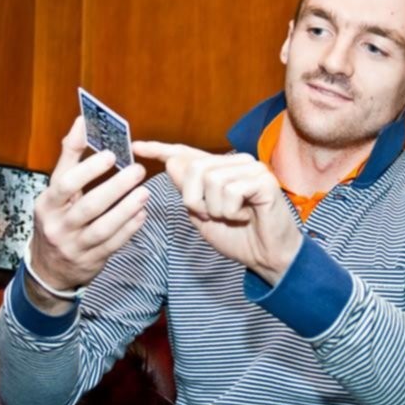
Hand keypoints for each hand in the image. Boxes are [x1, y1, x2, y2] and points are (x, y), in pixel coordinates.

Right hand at [28, 117, 149, 311]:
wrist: (48, 268)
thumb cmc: (56, 218)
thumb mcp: (54, 188)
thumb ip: (69, 155)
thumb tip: (83, 121)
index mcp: (47, 203)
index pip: (66, 184)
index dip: (89, 169)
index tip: (111, 154)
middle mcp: (58, 226)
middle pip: (89, 206)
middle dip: (116, 187)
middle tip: (138, 170)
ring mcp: (74, 246)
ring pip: (103, 228)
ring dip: (126, 209)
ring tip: (145, 192)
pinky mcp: (91, 260)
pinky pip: (113, 244)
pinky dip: (129, 228)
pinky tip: (142, 214)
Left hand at [134, 141, 301, 285]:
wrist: (266, 257)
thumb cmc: (238, 237)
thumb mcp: (202, 216)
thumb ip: (187, 192)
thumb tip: (172, 163)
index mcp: (219, 170)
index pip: (186, 154)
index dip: (161, 149)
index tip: (137, 147)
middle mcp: (234, 162)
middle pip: (194, 168)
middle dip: (195, 199)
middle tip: (213, 215)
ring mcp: (250, 168)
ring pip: (211, 180)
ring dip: (215, 208)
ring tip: (232, 216)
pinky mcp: (263, 179)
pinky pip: (230, 190)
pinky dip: (232, 211)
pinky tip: (245, 215)